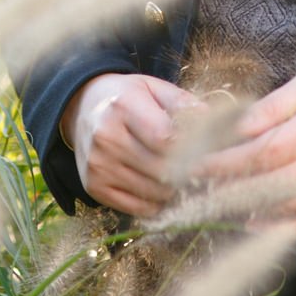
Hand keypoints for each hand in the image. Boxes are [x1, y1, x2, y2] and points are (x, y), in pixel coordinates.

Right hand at [61, 72, 206, 216]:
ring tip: (179, 175)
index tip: (207, 151)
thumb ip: (183, 103)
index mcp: (123, 106)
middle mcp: (106, 137)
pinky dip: (156, 203)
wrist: (83, 108)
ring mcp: (98, 165)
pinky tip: (160, 188)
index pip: (165, 138)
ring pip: (152, 192)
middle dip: (187, 172)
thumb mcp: (154, 88)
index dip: (192, 149)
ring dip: (173, 189)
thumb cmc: (128, 97)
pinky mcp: (93, 186)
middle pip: (161, 169)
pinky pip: (136, 208)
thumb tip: (212, 120)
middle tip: (200, 168)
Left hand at [191, 51, 295, 234]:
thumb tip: (235, 129)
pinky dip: (284, 226)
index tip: (196, 166)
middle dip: (229, 190)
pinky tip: (256, 224)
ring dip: (249, 211)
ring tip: (217, 207)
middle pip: (269, 186)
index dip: (225, 164)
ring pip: (289, 209)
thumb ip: (273, 108)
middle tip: (196, 192)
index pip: (261, 154)